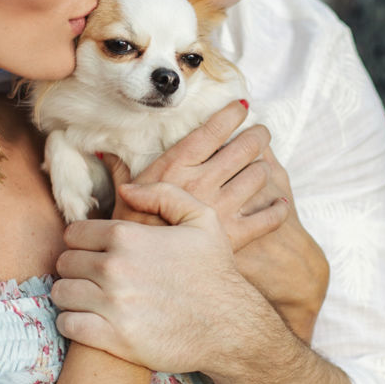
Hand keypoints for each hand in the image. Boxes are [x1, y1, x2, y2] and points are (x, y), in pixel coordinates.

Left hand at [52, 181, 279, 375]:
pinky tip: (89, 320)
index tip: (93, 253)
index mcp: (127, 237)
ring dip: (72, 295)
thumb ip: (162, 195)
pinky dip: (72, 322)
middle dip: (76, 268)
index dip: (82, 242)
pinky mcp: (113, 338)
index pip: (74, 234)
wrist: (231, 328)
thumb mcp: (202, 219)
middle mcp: (114, 268)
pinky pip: (67, 324)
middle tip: (92, 277)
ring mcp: (112, 305)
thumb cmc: (215, 273)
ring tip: (89, 299)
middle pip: (64, 263)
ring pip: (61, 293)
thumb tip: (125, 189)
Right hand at [107, 100, 284, 245]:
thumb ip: (120, 171)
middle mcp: (203, 183)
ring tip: (264, 164)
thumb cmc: (132, 234)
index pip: (210, 132)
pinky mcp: (236, 235)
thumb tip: (103, 149)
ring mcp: (223, 208)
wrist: (145, 276)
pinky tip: (280, 204)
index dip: (230, 115)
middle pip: (243, 149)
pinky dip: (278, 209)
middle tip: (262, 133)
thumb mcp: (122, 199)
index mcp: (176, 169)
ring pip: (258, 177)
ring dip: (265, 168)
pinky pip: (268, 218)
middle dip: (257, 137)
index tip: (242, 107)